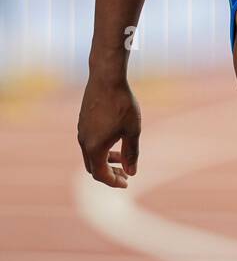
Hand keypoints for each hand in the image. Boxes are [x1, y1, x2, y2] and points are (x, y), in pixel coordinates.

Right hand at [77, 73, 140, 187]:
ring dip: (105, 159)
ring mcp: (81, 131)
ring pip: (91, 154)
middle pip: (93, 167)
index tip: (127, 182)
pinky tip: (114, 139)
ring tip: (122, 156)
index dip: (114, 182)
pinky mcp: (82, 121)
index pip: (101, 175)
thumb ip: (131, 153)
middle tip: (125, 173)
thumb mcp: (132, 130)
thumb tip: (131, 172)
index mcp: (94, 148)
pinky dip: (100, 148)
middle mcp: (84, 141)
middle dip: (109, 173)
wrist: (106, 77)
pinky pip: (89, 142)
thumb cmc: (122, 104)